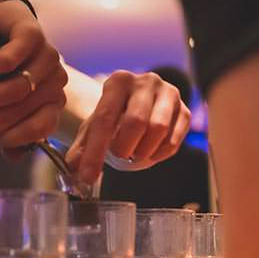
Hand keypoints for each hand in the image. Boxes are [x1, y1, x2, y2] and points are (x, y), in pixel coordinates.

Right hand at [0, 0, 67, 149]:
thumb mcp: (1, 101)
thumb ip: (8, 128)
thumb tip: (13, 155)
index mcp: (52, 100)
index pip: (41, 127)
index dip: (13, 139)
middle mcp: (54, 80)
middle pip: (20, 110)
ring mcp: (46, 56)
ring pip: (14, 88)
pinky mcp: (32, 35)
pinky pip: (7, 60)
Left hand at [65, 70, 191, 181]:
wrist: (137, 105)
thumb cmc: (112, 117)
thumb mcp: (92, 128)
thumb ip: (81, 149)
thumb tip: (73, 171)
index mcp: (118, 81)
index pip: (105, 119)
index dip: (95, 152)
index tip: (88, 176)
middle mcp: (146, 81)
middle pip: (136, 122)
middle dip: (124, 147)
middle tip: (118, 156)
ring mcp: (169, 94)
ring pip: (159, 129)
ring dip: (143, 151)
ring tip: (134, 153)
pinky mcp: (185, 110)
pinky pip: (174, 140)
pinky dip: (159, 154)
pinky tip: (149, 152)